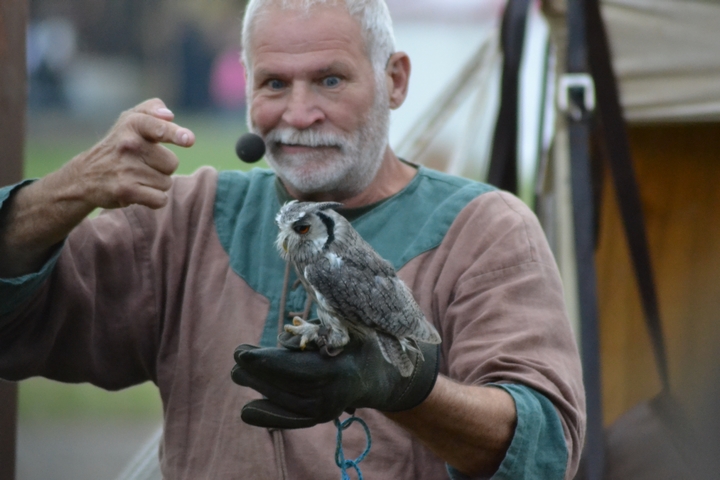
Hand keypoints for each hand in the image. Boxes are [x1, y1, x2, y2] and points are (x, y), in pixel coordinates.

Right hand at [64, 98, 194, 209]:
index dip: (175, 134)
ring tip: (137, 177)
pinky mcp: (126, 191)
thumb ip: (152, 108)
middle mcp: (129, 145)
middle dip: (162, 167)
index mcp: (133, 124)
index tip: (189, 140)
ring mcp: (126, 168)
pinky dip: (154, 200)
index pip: (158, 128)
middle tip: (142, 165)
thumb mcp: (130, 119)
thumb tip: (169, 116)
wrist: (85, 176)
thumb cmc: (119, 145)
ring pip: (166, 182)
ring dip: (156, 184)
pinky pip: (160, 199)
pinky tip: (139, 192)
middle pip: (172, 163)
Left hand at [230, 330, 439, 428]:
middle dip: (256, 371)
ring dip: (258, 385)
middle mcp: (330, 397)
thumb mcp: (350, 328)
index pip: (294, 369)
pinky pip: (288, 419)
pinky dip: (268, 414)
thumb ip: (323, 328)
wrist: (381, 375)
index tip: (241, 353)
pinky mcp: (319, 417)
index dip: (265, 361)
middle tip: (238, 355)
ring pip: (281, 399)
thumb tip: (292, 327)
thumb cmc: (362, 342)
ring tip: (240, 370)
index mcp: (339, 372)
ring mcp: (324, 411)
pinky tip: (248, 410)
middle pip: (283, 385)